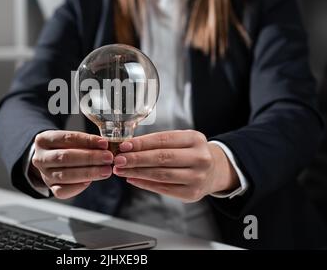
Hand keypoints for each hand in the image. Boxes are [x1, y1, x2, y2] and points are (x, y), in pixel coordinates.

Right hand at [31, 131, 113, 198]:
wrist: (51, 159)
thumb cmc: (64, 147)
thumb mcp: (70, 139)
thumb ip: (84, 141)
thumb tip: (104, 146)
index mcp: (43, 140)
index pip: (66, 138)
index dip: (87, 141)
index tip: (104, 143)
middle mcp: (40, 158)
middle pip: (65, 158)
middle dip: (90, 158)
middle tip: (108, 158)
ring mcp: (44, 175)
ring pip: (65, 175)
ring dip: (89, 173)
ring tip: (106, 170)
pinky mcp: (50, 188)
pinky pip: (63, 191)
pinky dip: (78, 187)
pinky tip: (90, 181)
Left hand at [112, 130, 238, 202]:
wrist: (214, 171)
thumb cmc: (191, 153)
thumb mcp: (181, 140)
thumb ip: (159, 142)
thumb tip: (129, 147)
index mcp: (195, 139)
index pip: (164, 139)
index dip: (142, 143)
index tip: (124, 145)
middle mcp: (200, 158)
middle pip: (162, 158)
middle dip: (136, 159)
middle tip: (119, 159)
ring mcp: (197, 177)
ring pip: (161, 174)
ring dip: (137, 172)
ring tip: (121, 169)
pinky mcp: (192, 194)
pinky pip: (163, 188)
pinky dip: (145, 184)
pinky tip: (133, 179)